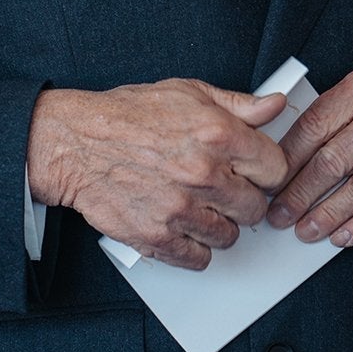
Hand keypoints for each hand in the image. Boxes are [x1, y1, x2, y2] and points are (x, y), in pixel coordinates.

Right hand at [28, 79, 289, 270]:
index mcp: (217, 134)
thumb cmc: (129, 116)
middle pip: (256, 208)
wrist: (76, 144)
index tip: (255, 173)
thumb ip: (238, 104)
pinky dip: (194, 248)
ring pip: (229, 236)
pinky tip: (184, 228)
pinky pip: (199, 258)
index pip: (276, 169)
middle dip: (244, 200)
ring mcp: (180, 209)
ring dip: (219, 225)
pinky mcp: (157, 237)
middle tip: (224, 191)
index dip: (267, 171)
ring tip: (200, 207)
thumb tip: (275, 106)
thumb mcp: (188, 93)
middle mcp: (203, 173)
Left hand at [266, 64, 352, 248]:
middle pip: (334, 159)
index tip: (270, 180)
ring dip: (327, 215)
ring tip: (306, 230)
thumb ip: (342, 112)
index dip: (287, 158)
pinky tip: (343, 235)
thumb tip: (290, 154)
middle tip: (279, 214)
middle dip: (299, 193)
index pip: (317, 123)